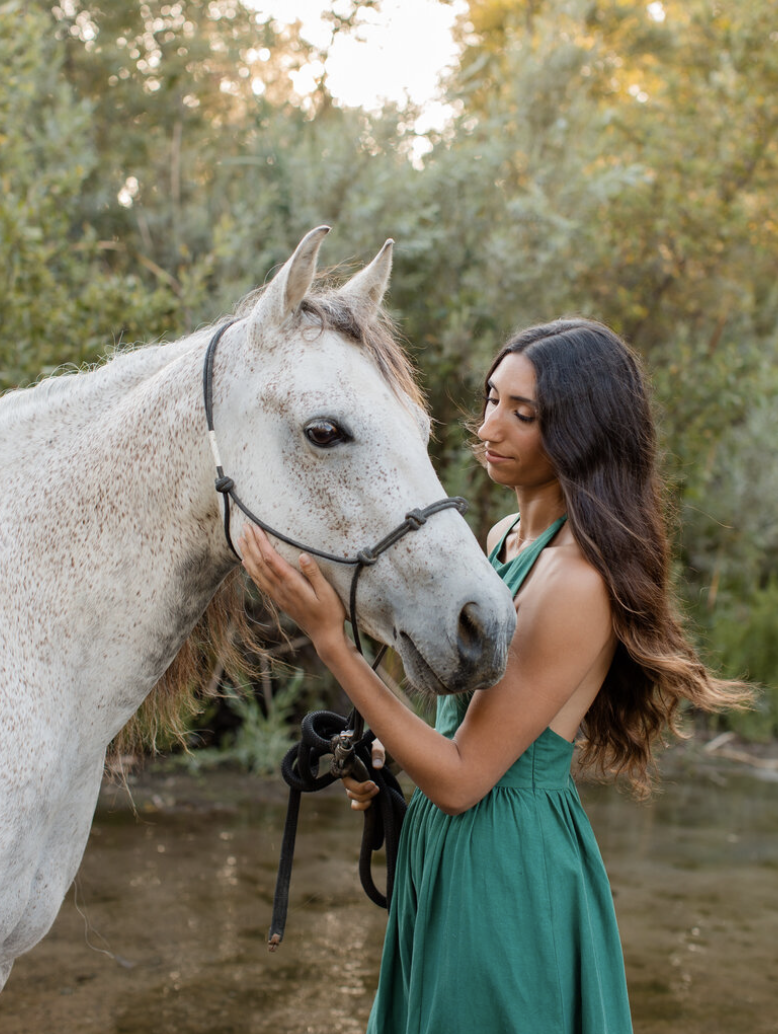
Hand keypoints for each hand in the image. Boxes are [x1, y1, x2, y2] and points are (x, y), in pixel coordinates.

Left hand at [237, 524, 346, 649]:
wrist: (325, 636)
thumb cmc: (330, 613)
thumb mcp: (328, 592)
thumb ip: (314, 574)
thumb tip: (302, 555)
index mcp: (292, 584)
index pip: (271, 559)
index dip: (261, 542)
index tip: (255, 527)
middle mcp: (281, 589)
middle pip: (260, 563)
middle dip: (251, 544)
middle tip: (244, 526)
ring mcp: (278, 595)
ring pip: (257, 572)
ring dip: (247, 554)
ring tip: (240, 539)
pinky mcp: (278, 600)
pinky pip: (259, 582)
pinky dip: (250, 570)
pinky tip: (246, 563)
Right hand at [342, 740, 385, 810]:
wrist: (394, 753)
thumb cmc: (384, 745)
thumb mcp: (381, 745)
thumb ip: (378, 753)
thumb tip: (377, 766)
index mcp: (352, 761)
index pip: (346, 774)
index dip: (356, 782)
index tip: (372, 783)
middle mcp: (351, 773)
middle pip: (349, 787)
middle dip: (361, 790)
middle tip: (376, 787)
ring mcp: (356, 784)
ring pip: (352, 796)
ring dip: (363, 798)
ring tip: (377, 791)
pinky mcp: (363, 792)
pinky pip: (355, 804)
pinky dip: (361, 806)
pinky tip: (370, 803)